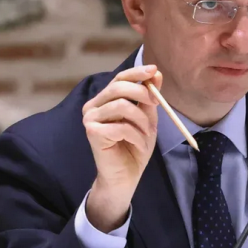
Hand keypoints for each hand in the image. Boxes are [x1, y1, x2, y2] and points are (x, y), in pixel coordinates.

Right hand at [82, 65, 161, 230]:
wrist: (125, 176)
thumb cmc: (134, 147)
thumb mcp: (147, 119)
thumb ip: (148, 98)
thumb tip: (156, 73)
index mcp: (105, 100)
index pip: (119, 79)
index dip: (137, 73)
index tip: (154, 70)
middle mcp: (93, 106)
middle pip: (118, 87)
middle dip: (142, 93)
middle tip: (157, 103)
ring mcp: (90, 119)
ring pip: (121, 105)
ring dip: (141, 121)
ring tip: (146, 134)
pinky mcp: (92, 132)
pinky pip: (121, 126)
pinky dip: (136, 136)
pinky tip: (137, 145)